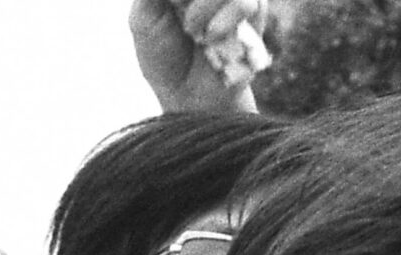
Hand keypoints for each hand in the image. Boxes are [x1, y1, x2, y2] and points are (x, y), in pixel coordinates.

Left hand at [131, 0, 266, 111]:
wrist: (189, 98)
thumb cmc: (164, 59)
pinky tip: (212, 40)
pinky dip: (225, 20)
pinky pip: (249, 3)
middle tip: (184, 21)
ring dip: (207, 6)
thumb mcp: (144, 19)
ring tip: (194, 32)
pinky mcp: (256, 15)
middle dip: (195, 1)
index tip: (177, 12)